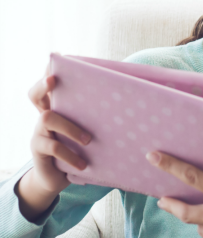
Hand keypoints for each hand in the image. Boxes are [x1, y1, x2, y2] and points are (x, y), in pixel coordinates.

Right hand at [17, 66, 90, 219]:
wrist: (58, 177)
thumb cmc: (80, 146)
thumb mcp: (88, 128)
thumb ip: (99, 111)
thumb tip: (133, 92)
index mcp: (59, 105)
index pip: (48, 82)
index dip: (48, 71)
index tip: (58, 60)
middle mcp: (44, 114)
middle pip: (35, 94)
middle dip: (43, 85)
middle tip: (53, 80)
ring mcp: (38, 131)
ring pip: (48, 118)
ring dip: (70, 127)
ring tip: (88, 140)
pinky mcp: (38, 149)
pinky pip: (52, 146)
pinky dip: (70, 155)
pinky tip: (83, 164)